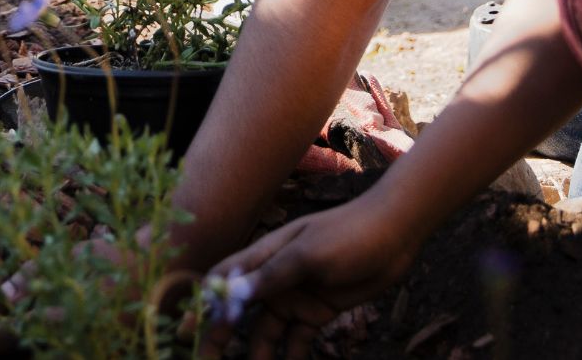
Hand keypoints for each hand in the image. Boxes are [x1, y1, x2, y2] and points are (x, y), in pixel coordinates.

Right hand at [204, 199, 417, 357]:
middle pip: (239, 311)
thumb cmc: (348, 234)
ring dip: (257, 354)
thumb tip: (230, 294)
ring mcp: (295, 296)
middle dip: (221, 337)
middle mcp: (274, 278)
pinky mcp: (317, 311)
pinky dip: (291, 357)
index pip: (223, 279)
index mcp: (265, 256)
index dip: (204, 303)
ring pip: (265, 332)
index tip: (186, 331)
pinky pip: (297, 341)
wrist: (395, 234)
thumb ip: (271, 276)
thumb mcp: (308, 254)